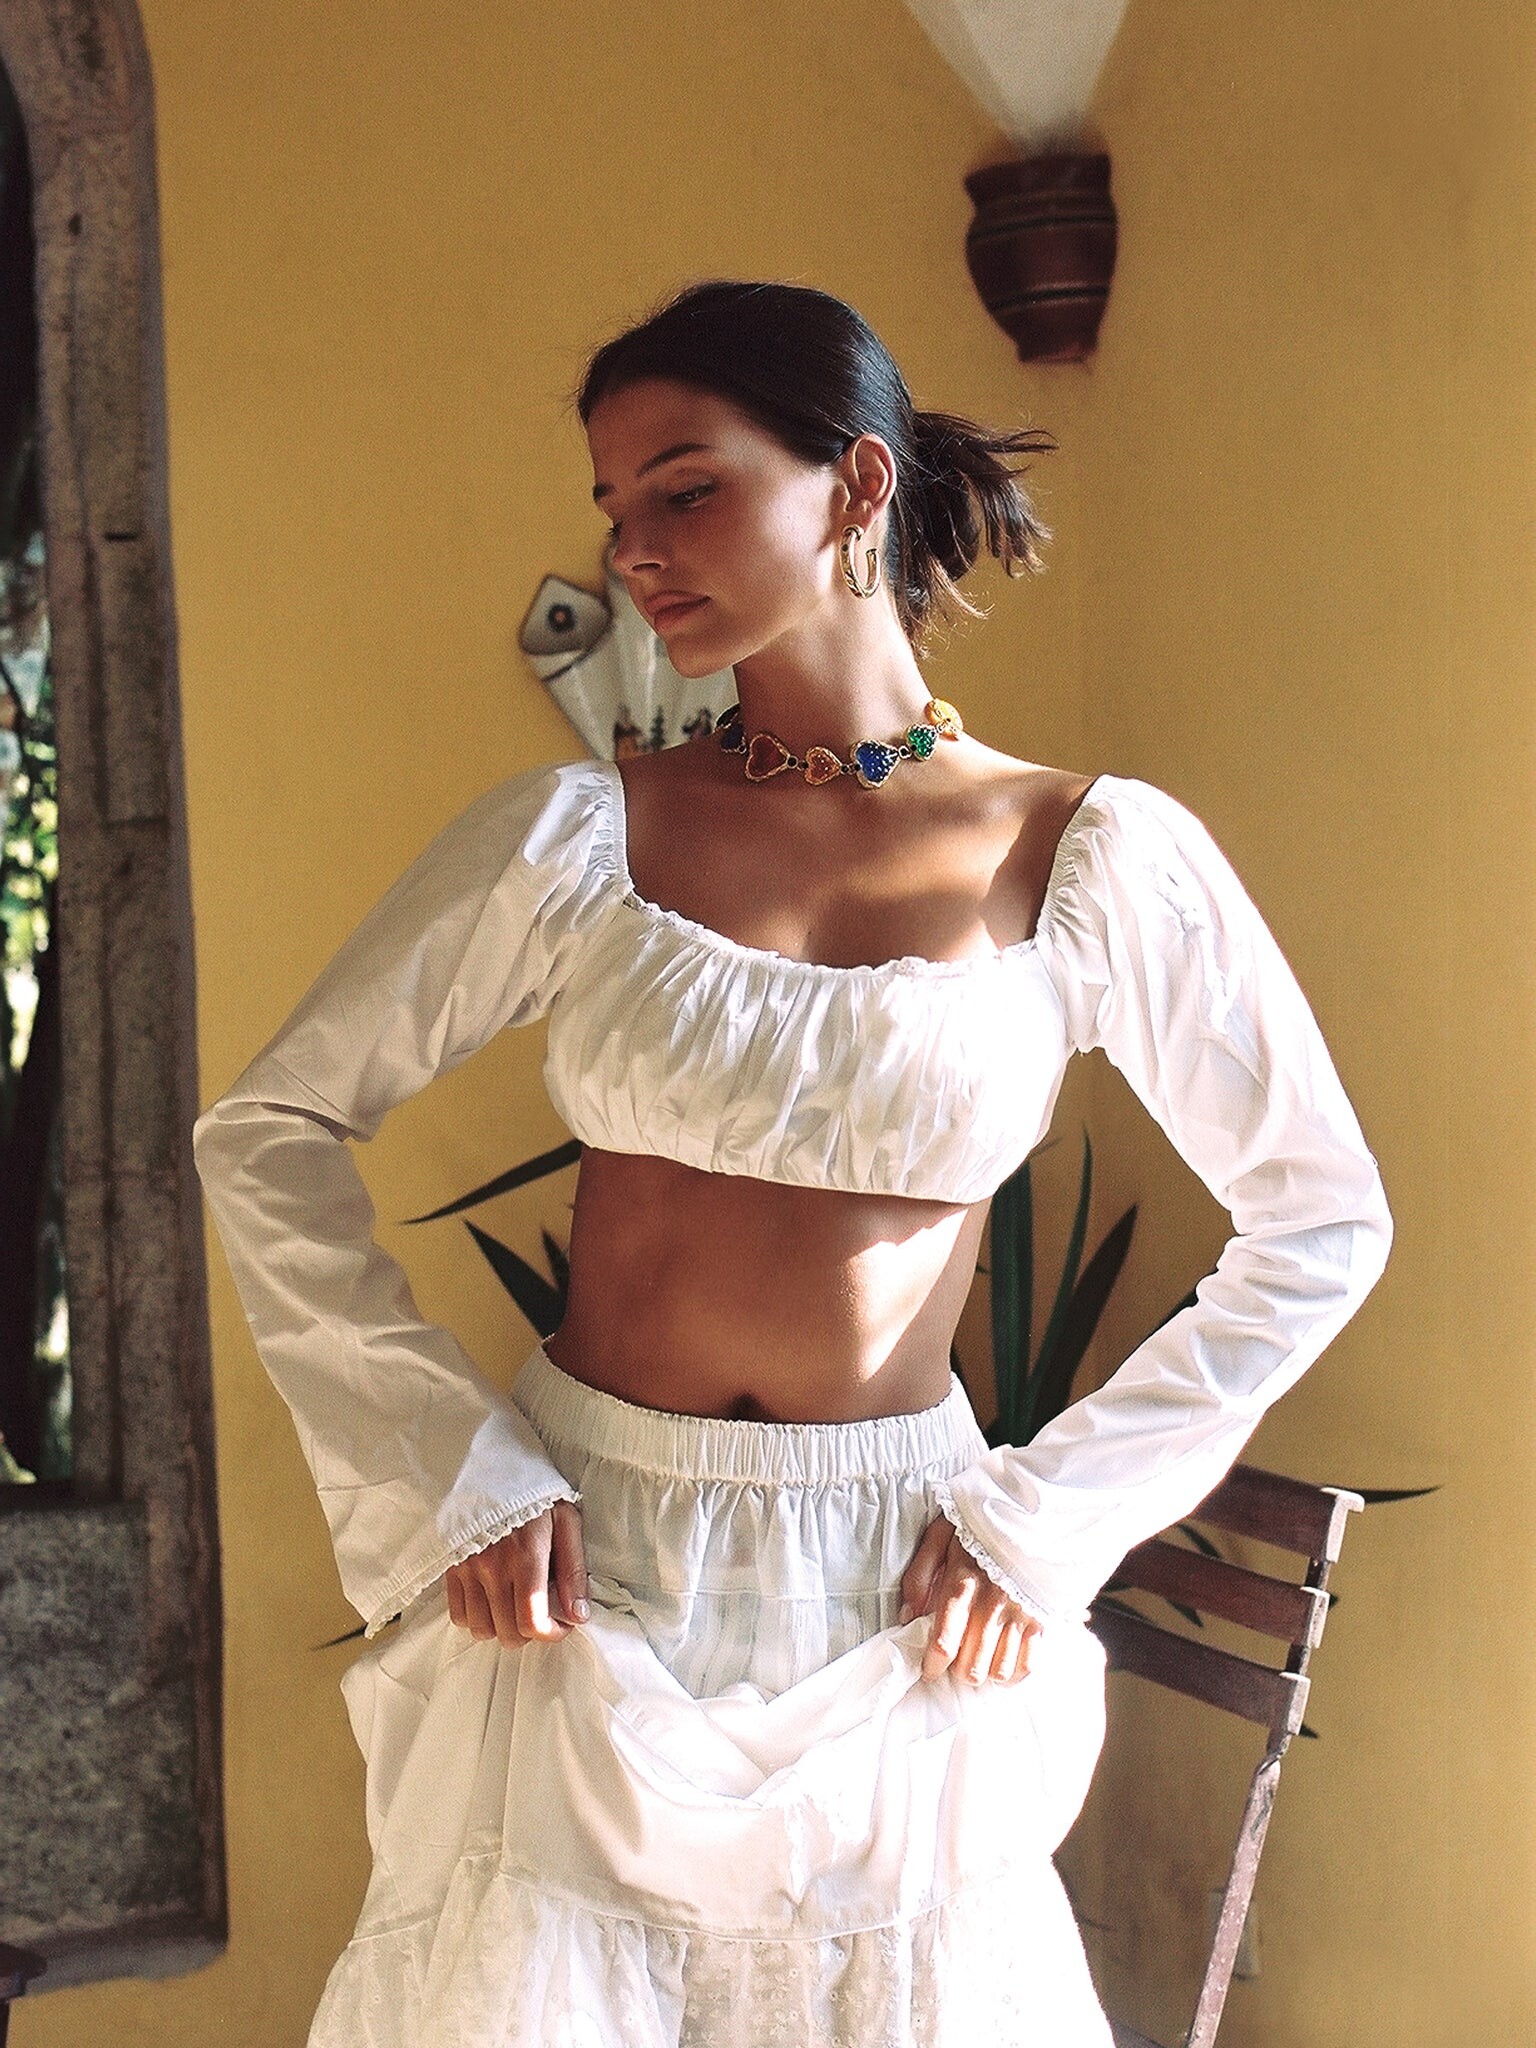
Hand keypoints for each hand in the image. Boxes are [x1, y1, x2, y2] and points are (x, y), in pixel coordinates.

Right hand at [444, 1499, 588, 1646]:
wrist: (494, 1466)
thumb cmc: (536, 1494)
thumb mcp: (567, 1522)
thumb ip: (573, 1570)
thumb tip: (578, 1614)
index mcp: (526, 1557)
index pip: (532, 1621)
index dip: (552, 1634)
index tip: (562, 1624)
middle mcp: (493, 1568)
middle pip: (508, 1632)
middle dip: (531, 1633)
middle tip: (541, 1614)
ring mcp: (468, 1569)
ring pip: (482, 1629)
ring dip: (502, 1628)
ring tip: (515, 1608)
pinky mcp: (452, 1567)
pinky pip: (458, 1614)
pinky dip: (476, 1619)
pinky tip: (492, 1602)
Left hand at [899, 1512, 1040, 1686]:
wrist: (1028, 1507)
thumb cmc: (978, 1523)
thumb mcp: (939, 1535)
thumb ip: (919, 1576)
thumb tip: (909, 1616)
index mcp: (963, 1582)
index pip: (944, 1643)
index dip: (933, 1665)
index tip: (928, 1669)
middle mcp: (993, 1603)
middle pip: (972, 1665)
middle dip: (956, 1670)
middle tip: (953, 1659)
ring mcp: (1020, 1612)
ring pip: (999, 1670)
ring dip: (983, 1672)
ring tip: (976, 1659)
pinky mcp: (1041, 1617)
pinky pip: (1029, 1664)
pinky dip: (1013, 1673)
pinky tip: (1001, 1662)